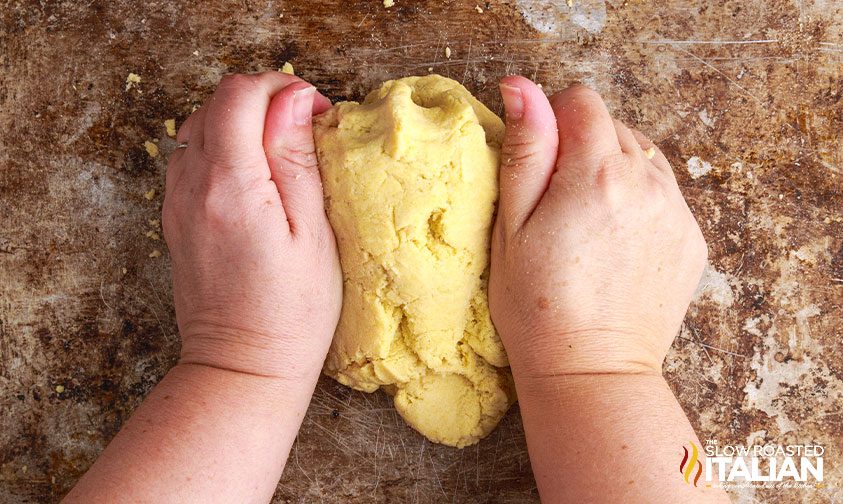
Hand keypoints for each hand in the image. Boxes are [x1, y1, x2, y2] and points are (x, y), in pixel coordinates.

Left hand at [163, 72, 341, 382]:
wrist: (241, 367)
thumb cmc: (291, 311)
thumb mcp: (312, 234)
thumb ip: (296, 160)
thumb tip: (292, 99)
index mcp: (232, 186)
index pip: (240, 95)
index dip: (282, 87)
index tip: (315, 112)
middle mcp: (193, 186)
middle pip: (215, 101)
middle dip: (263, 98)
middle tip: (303, 127)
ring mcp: (176, 201)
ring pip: (198, 124)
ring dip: (241, 119)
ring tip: (280, 148)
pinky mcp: (174, 217)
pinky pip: (189, 155)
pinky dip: (221, 144)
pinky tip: (252, 172)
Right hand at [489, 77, 707, 379]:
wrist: (591, 371)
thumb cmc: (536, 304)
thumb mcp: (512, 225)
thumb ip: (526, 150)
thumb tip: (522, 87)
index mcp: (596, 174)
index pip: (583, 101)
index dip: (554, 122)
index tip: (540, 162)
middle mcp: (647, 183)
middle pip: (615, 126)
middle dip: (583, 147)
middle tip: (558, 203)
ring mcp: (677, 212)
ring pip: (644, 156)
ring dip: (615, 171)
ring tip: (588, 222)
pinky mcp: (693, 238)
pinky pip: (665, 192)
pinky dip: (640, 200)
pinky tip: (615, 241)